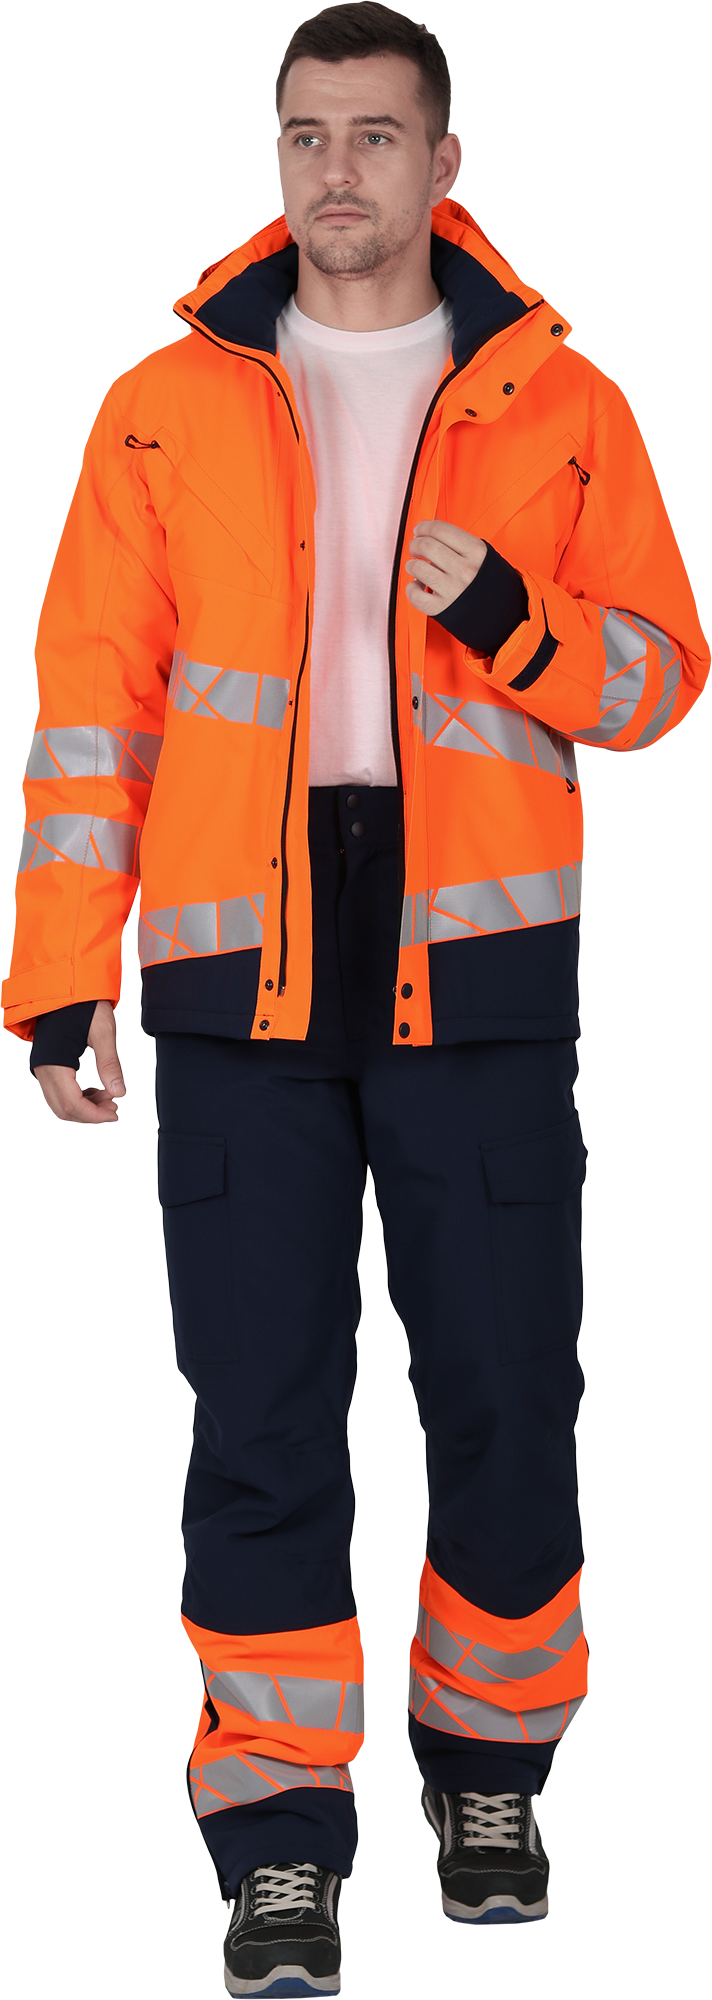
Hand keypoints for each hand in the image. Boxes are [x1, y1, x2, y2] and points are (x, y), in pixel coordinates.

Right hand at [33, 1000, 126, 1123]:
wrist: (66, 986)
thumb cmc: (82, 1003)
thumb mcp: (103, 1030)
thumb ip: (110, 1063)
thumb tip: (119, 1092)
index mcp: (54, 1061)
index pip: (71, 1103)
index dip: (93, 1115)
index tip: (114, 1114)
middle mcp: (43, 1068)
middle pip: (63, 1109)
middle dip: (90, 1114)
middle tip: (114, 1108)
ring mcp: (42, 1068)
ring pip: (59, 1104)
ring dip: (84, 1108)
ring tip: (108, 1098)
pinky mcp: (47, 1066)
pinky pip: (58, 1093)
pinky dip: (77, 1098)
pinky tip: (96, 1090)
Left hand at [404, 518, 486, 615]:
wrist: (505, 615)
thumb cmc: (492, 583)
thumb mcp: (484, 555)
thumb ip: (458, 540)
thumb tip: (433, 522)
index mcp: (477, 552)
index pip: (442, 530)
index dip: (425, 526)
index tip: (420, 529)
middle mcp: (464, 570)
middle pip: (426, 545)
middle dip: (415, 544)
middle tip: (416, 547)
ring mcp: (452, 590)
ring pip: (417, 567)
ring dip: (412, 564)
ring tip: (416, 567)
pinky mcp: (442, 609)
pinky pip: (415, 595)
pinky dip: (411, 588)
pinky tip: (419, 585)